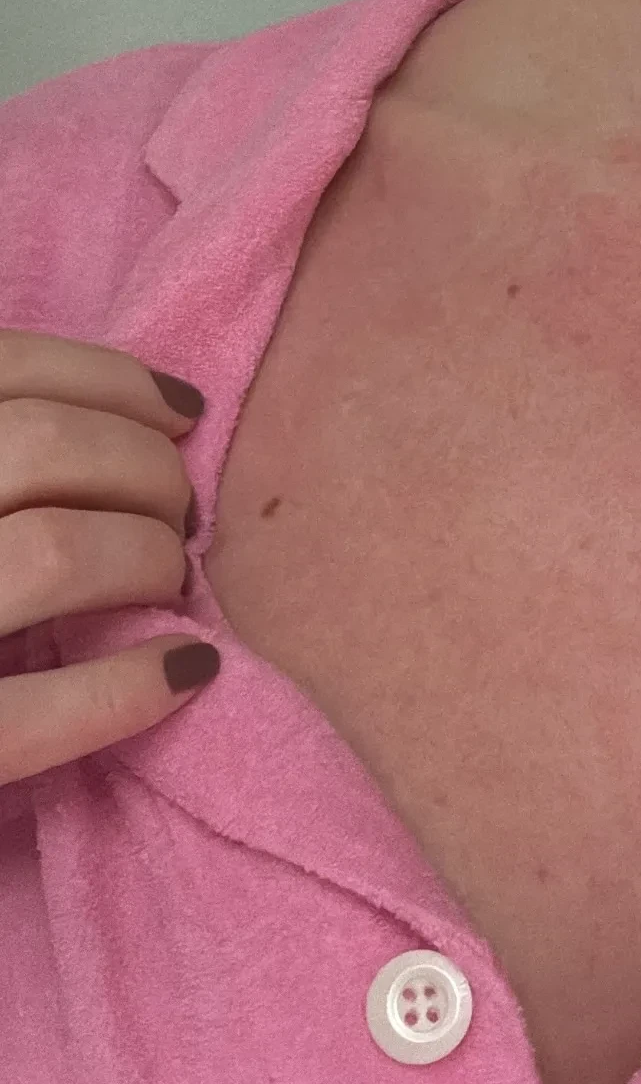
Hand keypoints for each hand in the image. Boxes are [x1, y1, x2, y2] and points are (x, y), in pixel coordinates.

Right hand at [0, 331, 218, 785]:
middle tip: (179, 513)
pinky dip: (124, 687)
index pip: (3, 366)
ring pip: (54, 549)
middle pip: (45, 446)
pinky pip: (27, 716)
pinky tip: (181, 671)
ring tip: (170, 582)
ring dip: (146, 557)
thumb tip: (140, 414)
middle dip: (146, 470)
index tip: (178, 413)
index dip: (112, 381)